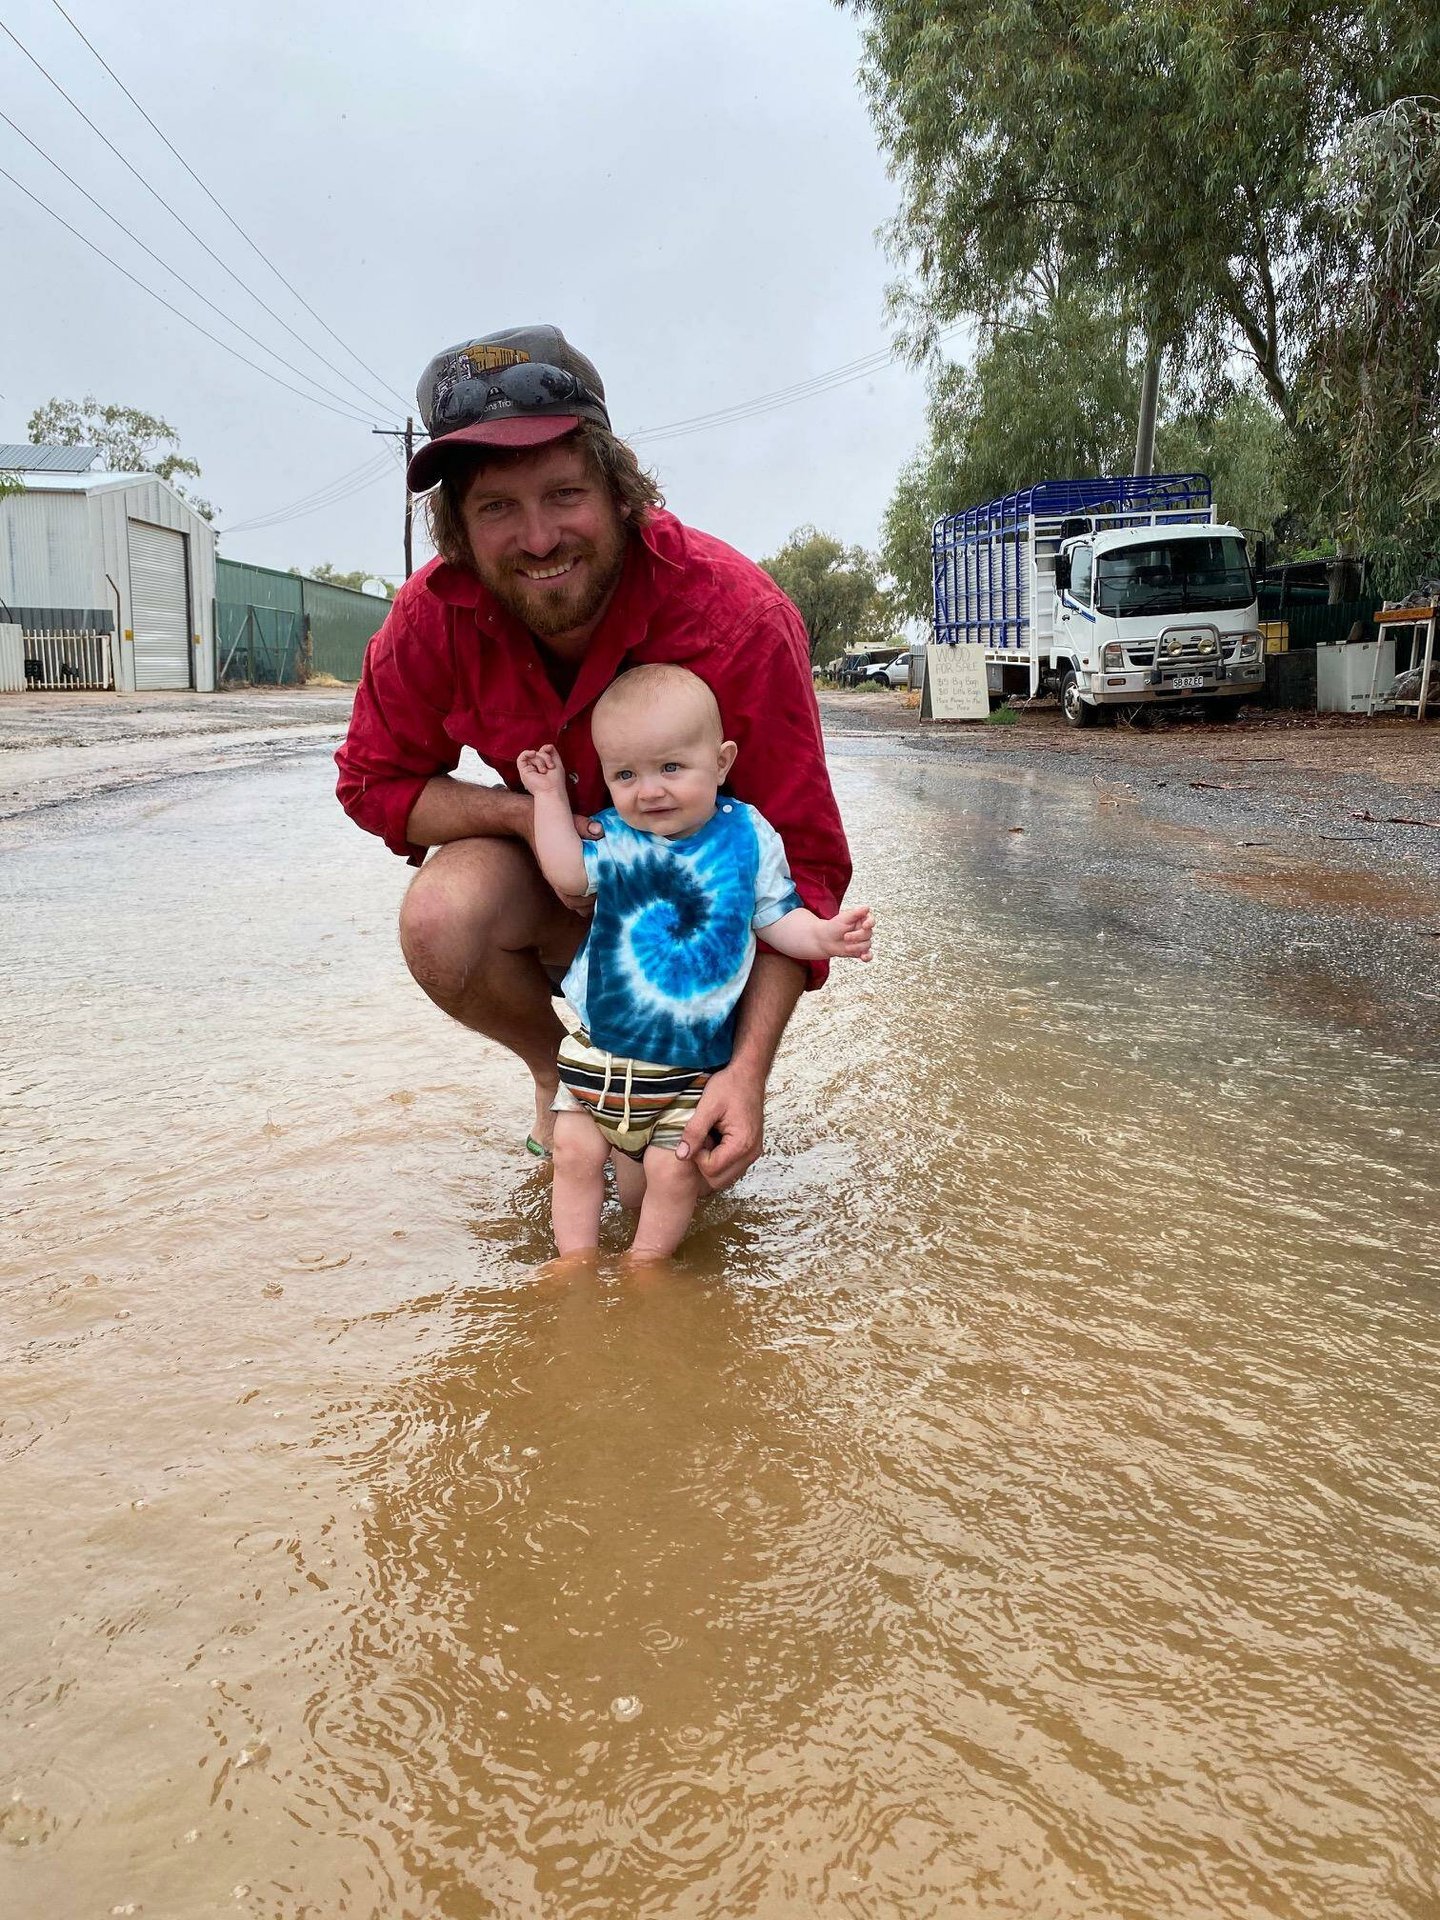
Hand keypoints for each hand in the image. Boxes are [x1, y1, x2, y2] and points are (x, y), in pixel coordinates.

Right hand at [516, 743, 567, 797]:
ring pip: (533, 755)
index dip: (545, 749)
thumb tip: (546, 745)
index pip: (542, 752)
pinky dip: (527, 753)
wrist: (551, 790)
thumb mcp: (557, 763)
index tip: (549, 748)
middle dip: (546, 757)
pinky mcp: (523, 771)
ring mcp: (529, 769)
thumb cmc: (556, 781)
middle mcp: (535, 768)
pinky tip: (532, 754)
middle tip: (550, 767)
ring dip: (541, 760)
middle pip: (538, 753)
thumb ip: (552, 753)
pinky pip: (522, 757)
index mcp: (543, 767)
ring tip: (544, 771)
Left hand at [674, 1065, 764, 1191]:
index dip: (697, 1156)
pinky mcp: (750, 1149)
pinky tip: (715, 1139)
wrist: (748, 1074)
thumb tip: (681, 1156)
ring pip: (724, 1176)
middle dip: (704, 1163)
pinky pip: (731, 1166)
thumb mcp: (707, 1106)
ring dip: (711, 1162)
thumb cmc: (730, 1085)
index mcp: (742, 1144)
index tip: (697, 1135)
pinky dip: (720, 1158)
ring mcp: (753, 1153)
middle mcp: (751, 1153)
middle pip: (718, 1179)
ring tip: (709, 1137)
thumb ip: (693, 1132)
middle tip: (701, 1138)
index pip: (711, 1169)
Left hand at [821, 904, 874, 960]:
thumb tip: (867, 908)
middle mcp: (864, 931)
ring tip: (846, 947)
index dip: (870, 923)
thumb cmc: (833, 926)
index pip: (871, 921)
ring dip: (857, 947)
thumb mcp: (844, 918)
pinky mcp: (860, 951)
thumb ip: (856, 913)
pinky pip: (868, 955)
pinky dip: (867, 957)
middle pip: (868, 934)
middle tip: (845, 937)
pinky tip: (863, 957)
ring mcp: (862, 941)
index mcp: (862, 920)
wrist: (824, 940)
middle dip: (857, 936)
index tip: (865, 926)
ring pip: (867, 945)